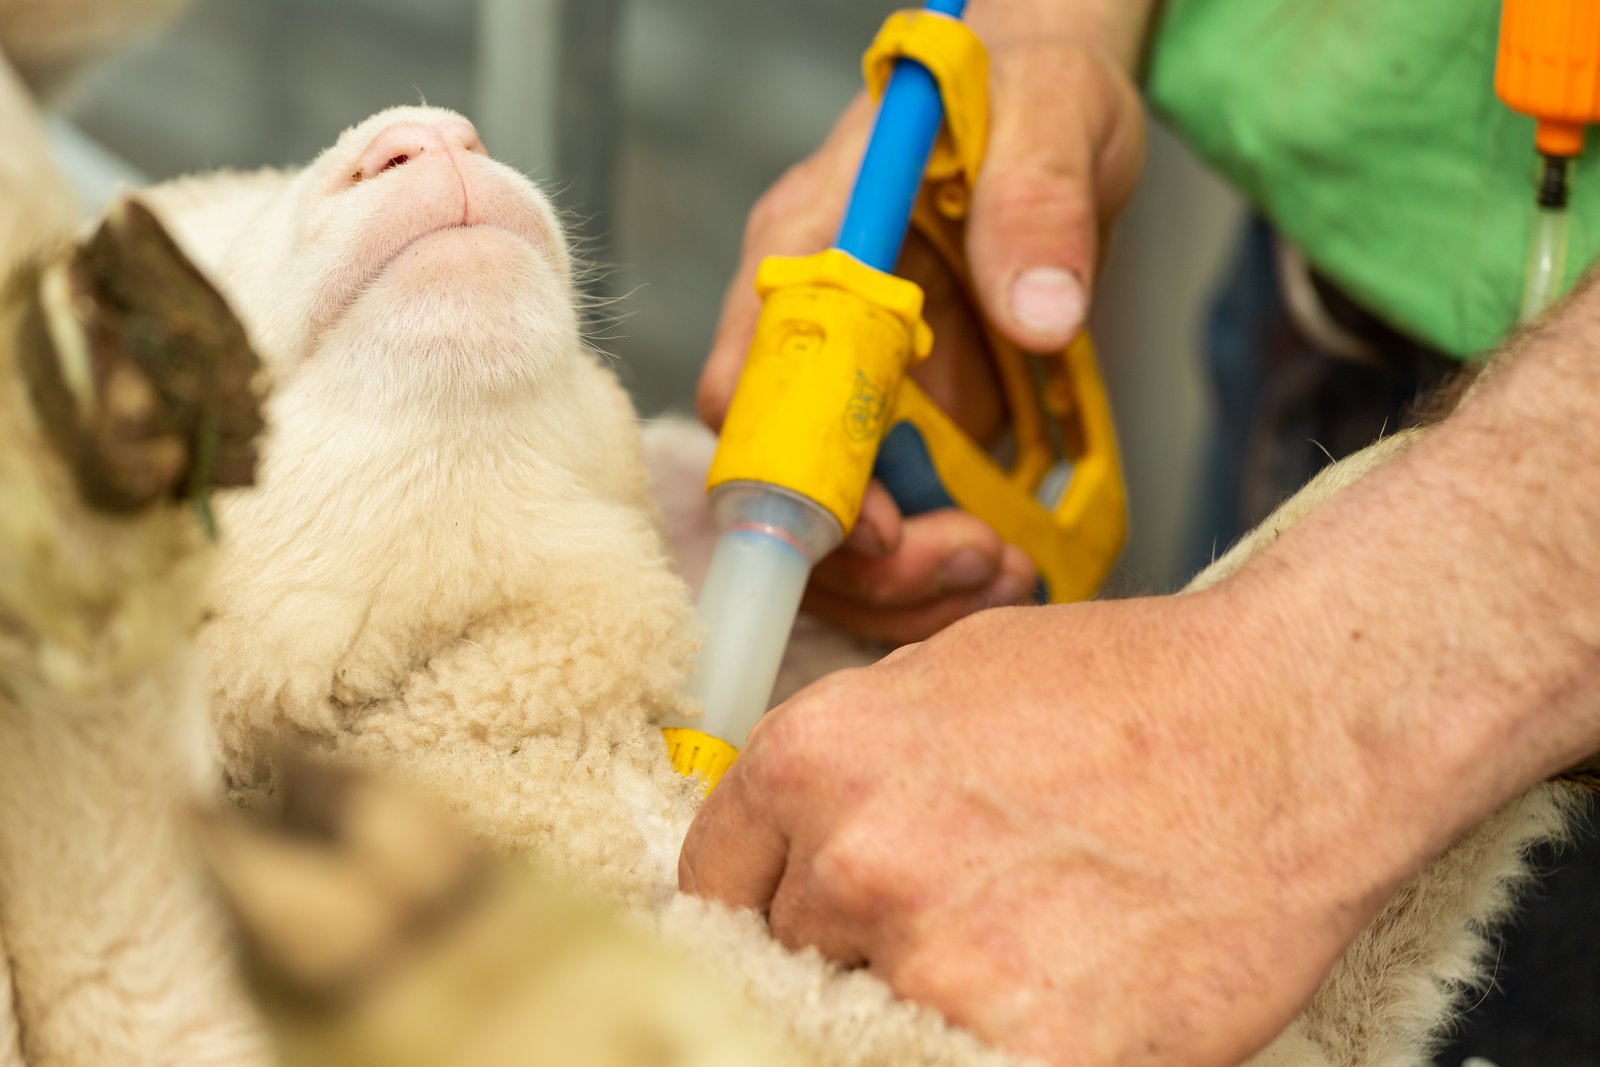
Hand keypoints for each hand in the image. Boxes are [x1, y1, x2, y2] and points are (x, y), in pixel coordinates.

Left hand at [679, 591, 1416, 1065]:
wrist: (1289, 727)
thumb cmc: (1131, 688)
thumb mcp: (946, 678)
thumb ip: (848, 771)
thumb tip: (796, 847)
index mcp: (814, 759)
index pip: (715, 883)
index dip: (768, 904)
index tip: (805, 918)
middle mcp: (855, 860)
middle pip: (794, 957)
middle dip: (855, 946)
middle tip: (952, 915)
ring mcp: (937, 964)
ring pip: (870, 1023)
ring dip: (928, 1000)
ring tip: (1025, 943)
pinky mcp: (1027, 1050)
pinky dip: (991, 1043)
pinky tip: (1053, 995)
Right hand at [698, 2, 1148, 643]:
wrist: (1046, 106)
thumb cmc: (1025, 89)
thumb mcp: (1049, 117)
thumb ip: (1038, 202)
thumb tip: (1041, 316)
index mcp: (812, 248)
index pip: (752, 390)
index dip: (796, 478)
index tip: (881, 527)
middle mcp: (815, 332)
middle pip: (783, 485)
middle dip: (866, 556)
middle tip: (974, 564)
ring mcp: (862, 386)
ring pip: (835, 525)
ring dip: (908, 578)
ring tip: (1006, 575)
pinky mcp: (913, 419)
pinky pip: (903, 518)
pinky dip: (944, 561)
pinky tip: (1013, 562)